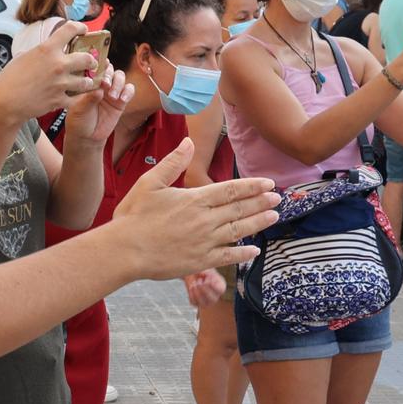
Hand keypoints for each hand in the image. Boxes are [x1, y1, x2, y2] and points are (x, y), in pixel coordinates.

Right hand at [0, 21, 97, 121]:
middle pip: (87, 58)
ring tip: (84, 81)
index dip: (80, 27)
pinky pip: (76, 98)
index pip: (70, 30)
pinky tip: (74, 96)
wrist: (5, 101)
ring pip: (86, 81)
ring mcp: (60, 83)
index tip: (83, 30)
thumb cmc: (9, 79)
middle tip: (90, 62)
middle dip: (91, 60)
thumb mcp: (24, 56)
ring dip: (86, 81)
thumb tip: (47, 49)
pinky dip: (76, 98)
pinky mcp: (59, 100)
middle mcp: (57, 64)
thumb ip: (41, 52)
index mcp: (47, 49)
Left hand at [62, 65, 132, 146]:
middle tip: (105, 83)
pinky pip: (129, 90)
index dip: (98, 64)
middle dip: (109, 74)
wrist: (87, 137)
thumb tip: (99, 90)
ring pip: (120, 77)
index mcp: (87, 82)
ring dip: (118, 83)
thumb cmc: (78, 121)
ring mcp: (111, 92)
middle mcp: (100, 84)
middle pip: (110, 69)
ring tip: (112, 96)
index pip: (94, 68)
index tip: (99, 66)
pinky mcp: (120, 101)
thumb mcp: (78, 110)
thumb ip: (88, 99)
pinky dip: (128, 91)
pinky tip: (123, 99)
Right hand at [107, 139, 278, 279]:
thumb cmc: (133, 216)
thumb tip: (188, 142)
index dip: (251, 186)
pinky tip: (253, 250)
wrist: (124, 251)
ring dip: (258, 223)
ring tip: (273, 216)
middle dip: (261, 202)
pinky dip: (242, 253)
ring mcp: (204, 242)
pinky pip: (227, 256)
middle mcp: (204, 220)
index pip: (230, 190)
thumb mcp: (150, 183)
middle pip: (239, 209)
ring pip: (238, 230)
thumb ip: (172, 163)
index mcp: (194, 200)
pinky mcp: (200, 261)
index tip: (267, 184)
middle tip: (278, 198)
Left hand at [183, 269, 226, 306]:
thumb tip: (203, 273)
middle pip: (212, 299)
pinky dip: (191, 294)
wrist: (194, 275)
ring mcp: (207, 301)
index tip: (206, 278)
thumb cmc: (202, 271)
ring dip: (197, 293)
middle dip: (203, 289)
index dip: (212, 284)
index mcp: (221, 287)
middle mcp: (215, 296)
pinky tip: (192, 287)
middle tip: (199, 281)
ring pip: (203, 303)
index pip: (220, 290)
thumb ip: (205, 270)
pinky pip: (194, 303)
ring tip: (194, 284)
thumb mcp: (205, 268)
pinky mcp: (197, 303)